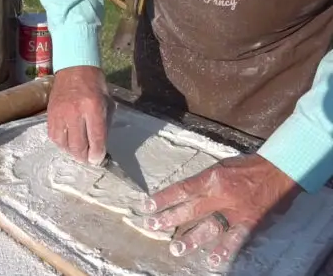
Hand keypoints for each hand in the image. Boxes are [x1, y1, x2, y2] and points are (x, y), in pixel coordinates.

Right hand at [47, 66, 113, 164]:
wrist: (75, 68)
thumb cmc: (95, 85)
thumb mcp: (106, 103)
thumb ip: (103, 125)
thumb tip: (99, 146)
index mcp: (93, 107)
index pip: (96, 139)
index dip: (98, 154)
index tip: (98, 159)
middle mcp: (75, 112)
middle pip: (78, 145)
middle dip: (85, 157)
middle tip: (88, 159)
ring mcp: (60, 114)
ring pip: (64, 144)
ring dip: (72, 152)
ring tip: (78, 152)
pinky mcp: (50, 114)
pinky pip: (54, 136)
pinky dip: (61, 144)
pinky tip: (67, 143)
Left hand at [138, 154, 300, 270]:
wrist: (279, 170)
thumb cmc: (247, 166)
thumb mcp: (220, 166)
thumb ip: (203, 181)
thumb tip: (182, 194)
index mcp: (212, 178)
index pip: (182, 189)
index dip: (163, 198)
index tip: (146, 205)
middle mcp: (222, 195)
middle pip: (191, 209)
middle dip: (169, 219)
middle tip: (152, 226)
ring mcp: (236, 211)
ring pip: (210, 227)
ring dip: (192, 239)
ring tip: (175, 249)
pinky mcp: (251, 223)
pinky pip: (236, 239)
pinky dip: (224, 251)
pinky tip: (212, 260)